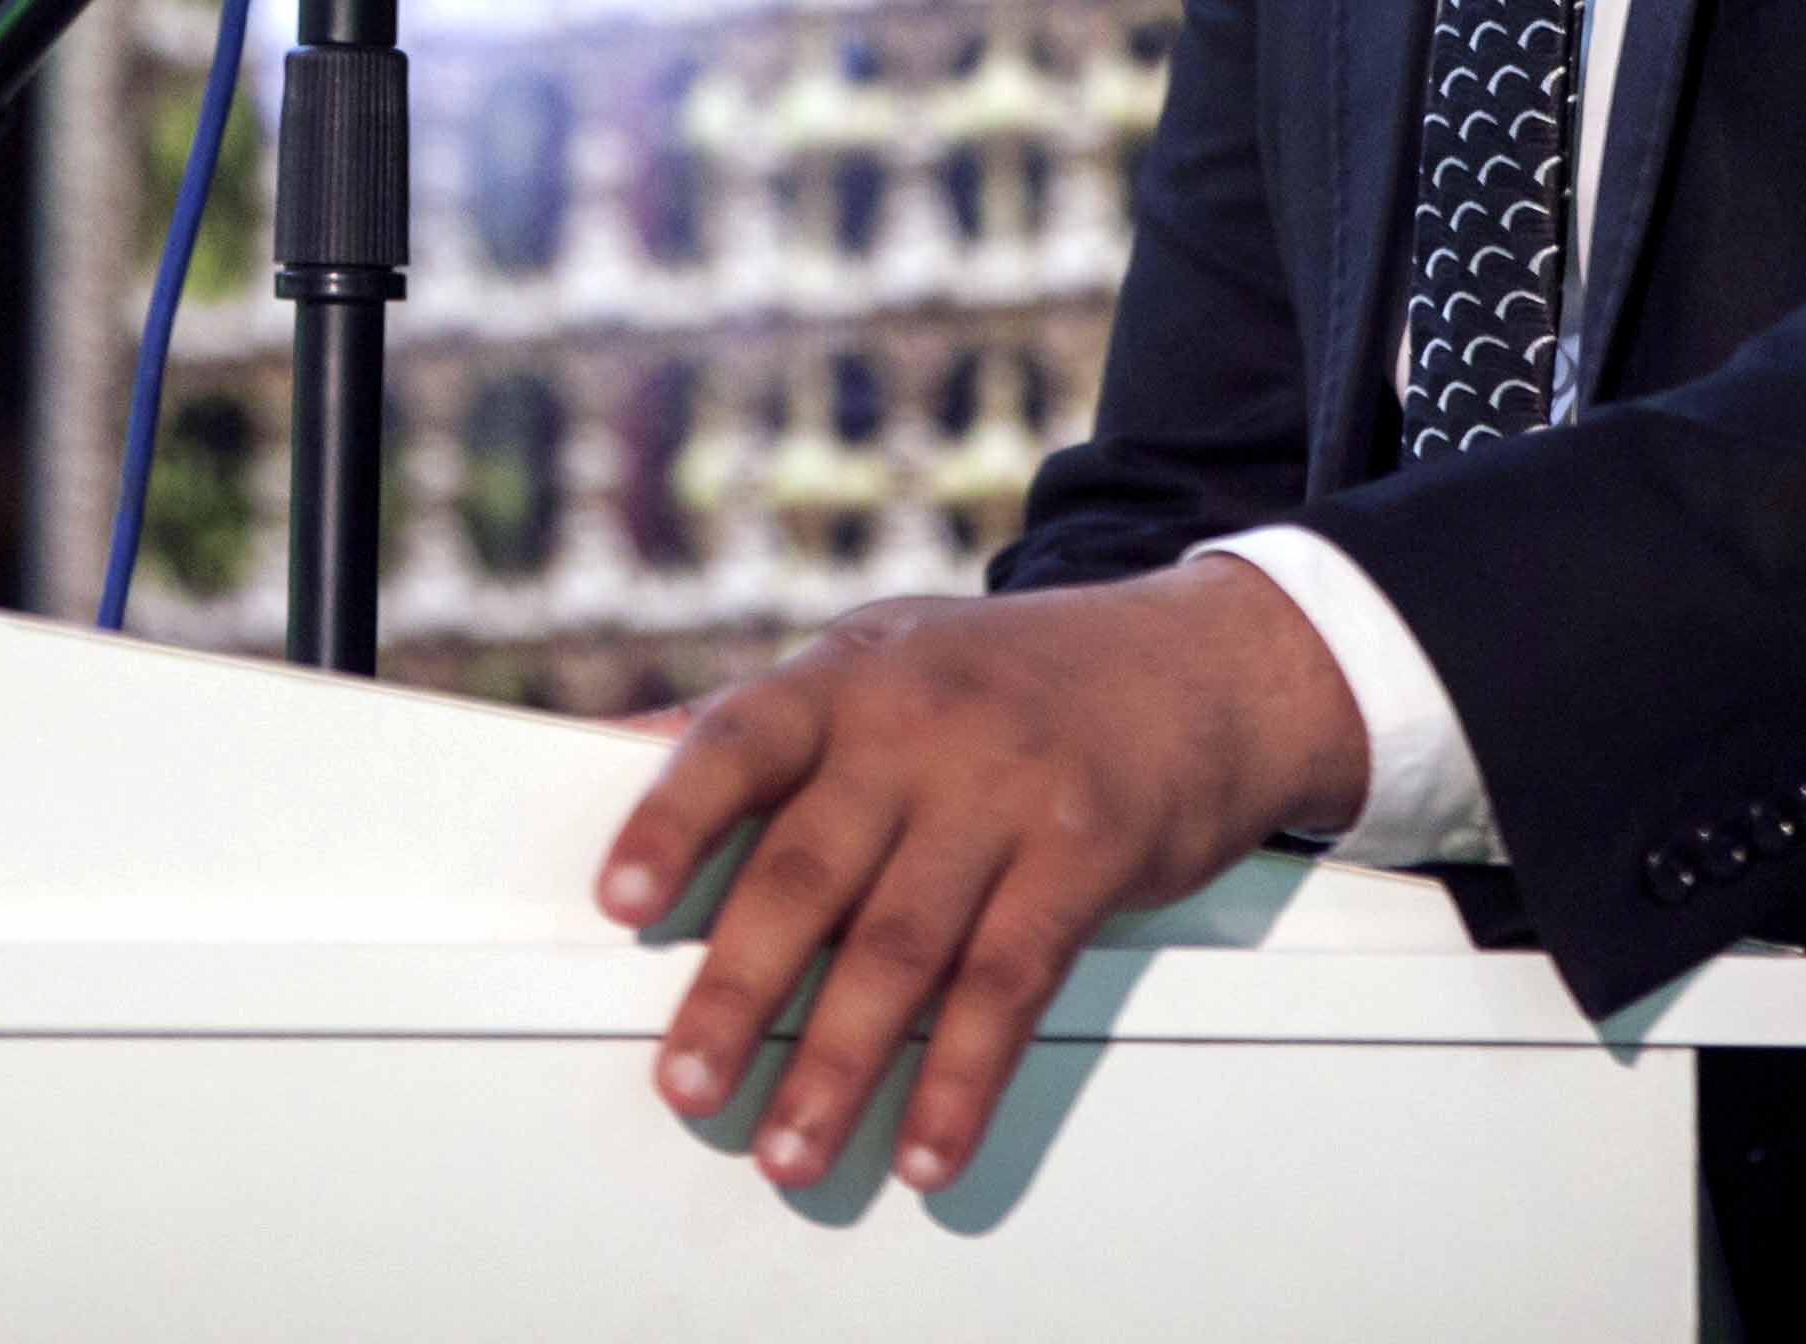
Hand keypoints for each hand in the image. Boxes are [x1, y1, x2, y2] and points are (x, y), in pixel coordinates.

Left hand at [593, 556, 1369, 1193]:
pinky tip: (926, 1144)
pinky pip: (1010, 982)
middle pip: (810, 868)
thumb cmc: (1008, 677)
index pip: (738, 740)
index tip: (619, 900)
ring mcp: (1008, 788)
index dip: (672, 819)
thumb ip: (760, 721)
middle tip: (687, 1084)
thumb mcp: (882, 659)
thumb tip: (605, 746)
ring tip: (789, 1146)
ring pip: (902, 945)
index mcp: (849, 677)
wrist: (1201, 662)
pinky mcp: (1086, 854)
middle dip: (739, 988)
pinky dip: (963, 1077)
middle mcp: (919, 725)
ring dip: (837, 1061)